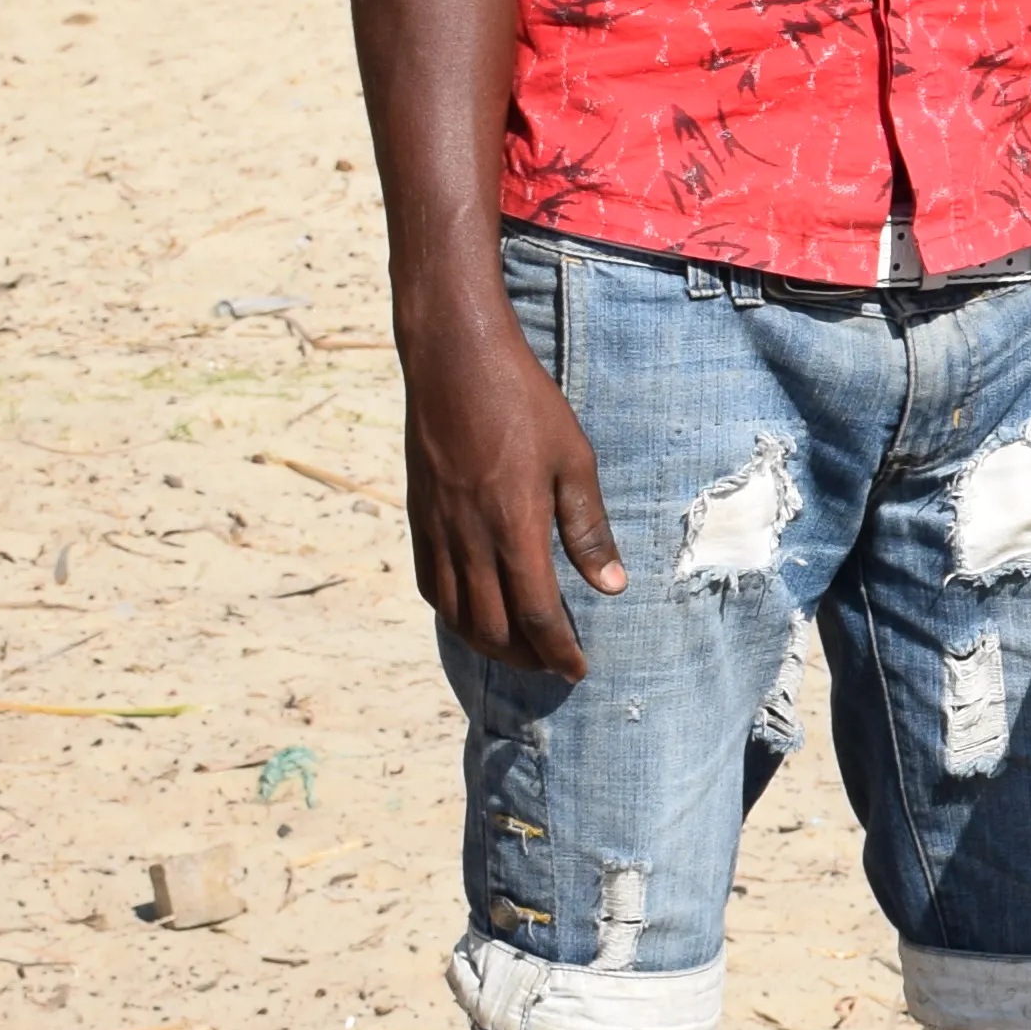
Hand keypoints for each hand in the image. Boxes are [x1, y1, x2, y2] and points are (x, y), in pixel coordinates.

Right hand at [404, 301, 618, 677]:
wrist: (455, 360)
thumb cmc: (524, 403)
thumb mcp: (574, 460)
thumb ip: (589, 528)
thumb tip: (612, 587)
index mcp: (514, 528)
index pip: (537, 615)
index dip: (558, 651)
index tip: (578, 669)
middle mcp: (470, 539)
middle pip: (494, 627)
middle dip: (526, 657)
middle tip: (553, 664)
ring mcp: (438, 530)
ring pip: (456, 615)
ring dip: (488, 644)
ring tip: (518, 651)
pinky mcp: (418, 518)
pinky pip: (429, 585)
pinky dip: (451, 614)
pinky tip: (472, 615)